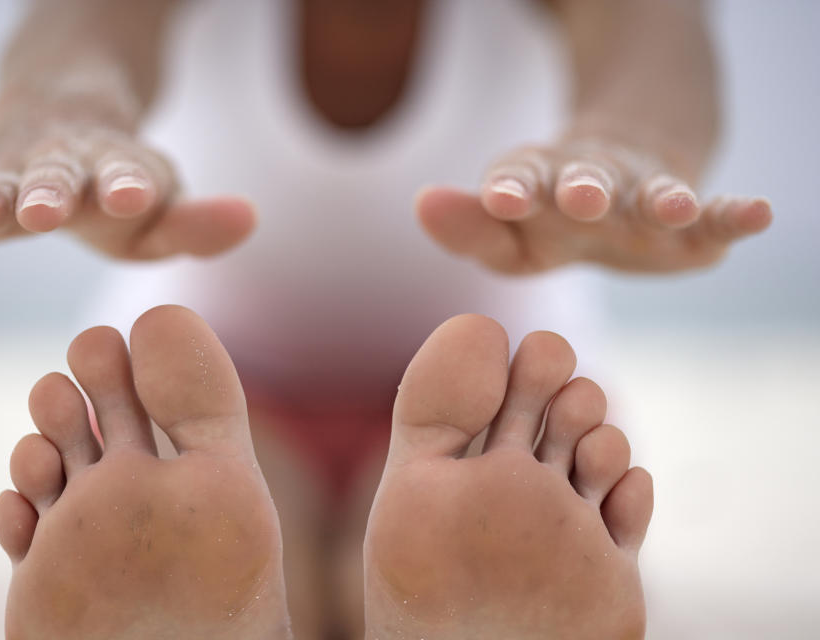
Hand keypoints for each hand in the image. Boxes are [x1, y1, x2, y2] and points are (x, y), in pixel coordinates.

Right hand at [0, 119, 253, 259]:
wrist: (64, 113)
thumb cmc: (119, 183)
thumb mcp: (161, 205)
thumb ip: (198, 223)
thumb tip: (250, 218)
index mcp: (122, 167)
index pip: (128, 173)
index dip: (129, 183)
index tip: (131, 193)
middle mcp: (68, 161)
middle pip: (58, 175)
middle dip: (50, 192)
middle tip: (44, 211)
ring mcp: (18, 165)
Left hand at [416, 140, 770, 273]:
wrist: (610, 195)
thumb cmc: (544, 221)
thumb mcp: (504, 233)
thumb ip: (467, 226)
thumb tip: (424, 201)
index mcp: (536, 184)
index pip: (519, 179)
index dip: (511, 188)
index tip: (500, 198)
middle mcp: (590, 181)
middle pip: (587, 180)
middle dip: (585, 188)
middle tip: (583, 197)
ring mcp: (642, 196)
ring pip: (651, 193)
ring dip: (658, 198)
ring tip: (669, 205)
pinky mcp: (690, 220)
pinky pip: (714, 212)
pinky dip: (735, 213)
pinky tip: (760, 213)